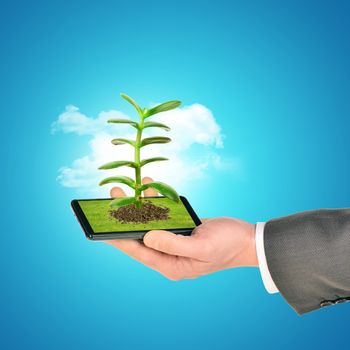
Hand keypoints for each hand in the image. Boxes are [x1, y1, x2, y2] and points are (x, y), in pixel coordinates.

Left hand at [106, 177, 257, 279]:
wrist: (247, 239)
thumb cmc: (228, 246)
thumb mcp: (202, 247)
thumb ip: (174, 244)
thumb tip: (147, 237)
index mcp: (171, 265)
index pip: (139, 252)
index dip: (119, 239)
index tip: (100, 228)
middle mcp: (169, 255)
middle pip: (140, 237)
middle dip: (125, 218)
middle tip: (114, 196)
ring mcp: (173, 242)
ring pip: (150, 225)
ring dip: (140, 207)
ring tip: (129, 188)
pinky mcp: (180, 231)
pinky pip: (162, 218)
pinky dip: (156, 204)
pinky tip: (151, 191)